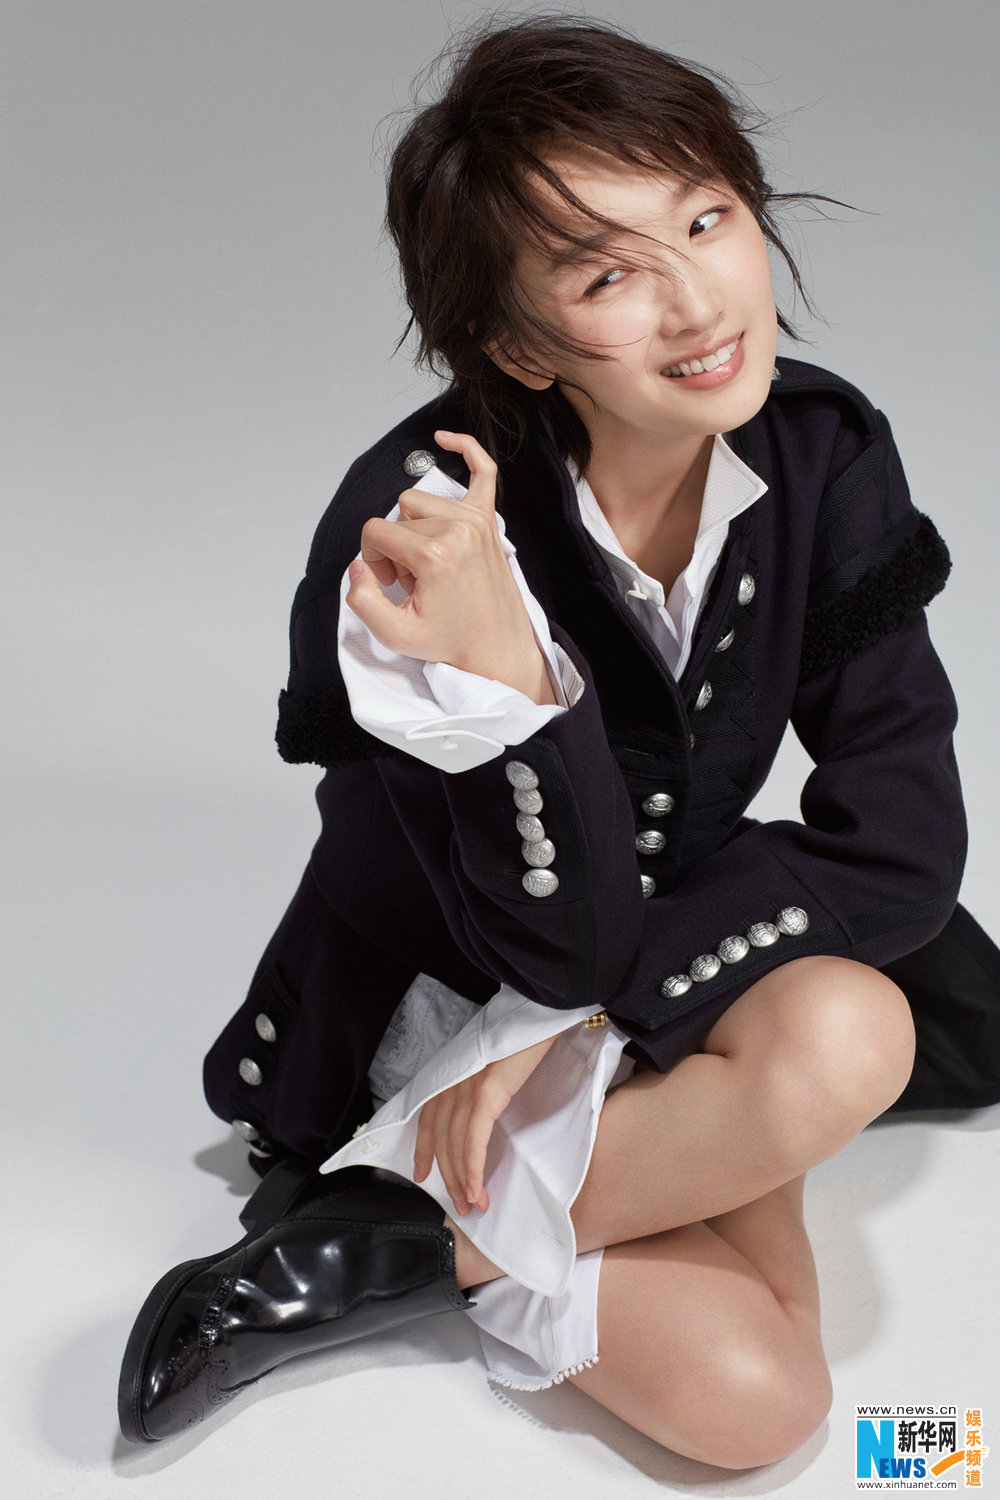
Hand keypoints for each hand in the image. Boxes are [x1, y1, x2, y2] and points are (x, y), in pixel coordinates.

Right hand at [345, 430, 554, 703]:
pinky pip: (482, 471)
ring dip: (416, 529)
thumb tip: (358, 567)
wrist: (496, 650)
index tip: (390, 586)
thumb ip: (361, 600)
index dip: (373, 559)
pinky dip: (466, 450)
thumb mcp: (395, 635)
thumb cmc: (452, 641)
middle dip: (396, 548)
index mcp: (435, 554)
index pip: (375, 531)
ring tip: (430, 564)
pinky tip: (446, 439)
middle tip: (415, 583)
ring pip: (421, 501)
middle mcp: (458, 530)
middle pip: (398, 517)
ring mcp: (477, 521)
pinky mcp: (490, 521)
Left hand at [413, 1034, 556, 1214]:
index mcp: (451, 1075)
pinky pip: (473, 1140)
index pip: (429, 1120)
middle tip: (460, 1204)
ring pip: (455, 1145)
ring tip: (473, 1204)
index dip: (424, 1150)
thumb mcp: (491, 1064)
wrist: (538, 1014)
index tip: (422, 1175)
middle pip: (442, 1140)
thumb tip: (484, 1115)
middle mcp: (452, 1081)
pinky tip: (476, 1187)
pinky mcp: (486, 1092)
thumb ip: (481, 1086)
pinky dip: (473, 1168)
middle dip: (449, 1177)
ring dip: (463, 1181)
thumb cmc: (522, 1038)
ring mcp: (466, 1086)